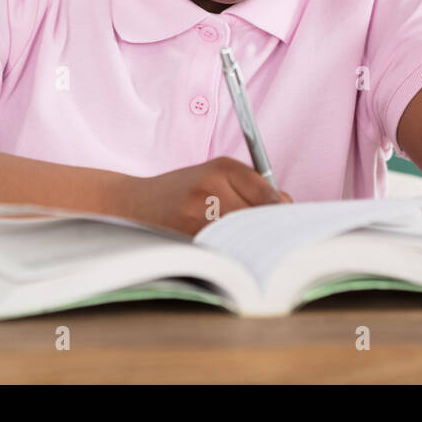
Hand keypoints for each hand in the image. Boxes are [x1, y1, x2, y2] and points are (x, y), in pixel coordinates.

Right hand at [124, 157, 291, 237]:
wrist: (133, 203)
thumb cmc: (182, 190)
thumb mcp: (215, 174)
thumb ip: (252, 186)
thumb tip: (287, 206)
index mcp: (221, 169)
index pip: (270, 195)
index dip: (282, 212)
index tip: (287, 222)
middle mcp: (210, 189)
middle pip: (260, 218)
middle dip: (270, 230)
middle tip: (274, 239)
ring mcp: (197, 216)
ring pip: (244, 236)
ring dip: (253, 244)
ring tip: (250, 244)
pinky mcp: (188, 239)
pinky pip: (225, 250)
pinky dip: (233, 253)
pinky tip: (229, 251)